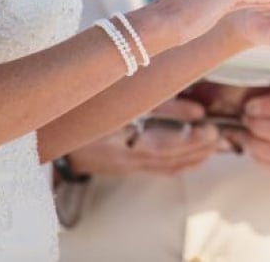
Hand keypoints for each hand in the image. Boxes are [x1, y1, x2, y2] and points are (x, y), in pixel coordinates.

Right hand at [67, 99, 227, 176]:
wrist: (50, 135)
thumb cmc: (84, 108)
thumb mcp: (116, 98)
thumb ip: (154, 100)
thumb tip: (194, 106)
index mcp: (117, 134)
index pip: (160, 140)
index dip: (187, 133)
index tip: (207, 121)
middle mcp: (124, 154)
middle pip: (169, 156)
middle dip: (198, 145)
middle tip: (219, 134)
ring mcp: (126, 163)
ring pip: (168, 165)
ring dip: (196, 155)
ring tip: (217, 143)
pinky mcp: (127, 167)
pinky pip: (161, 170)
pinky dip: (184, 164)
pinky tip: (200, 156)